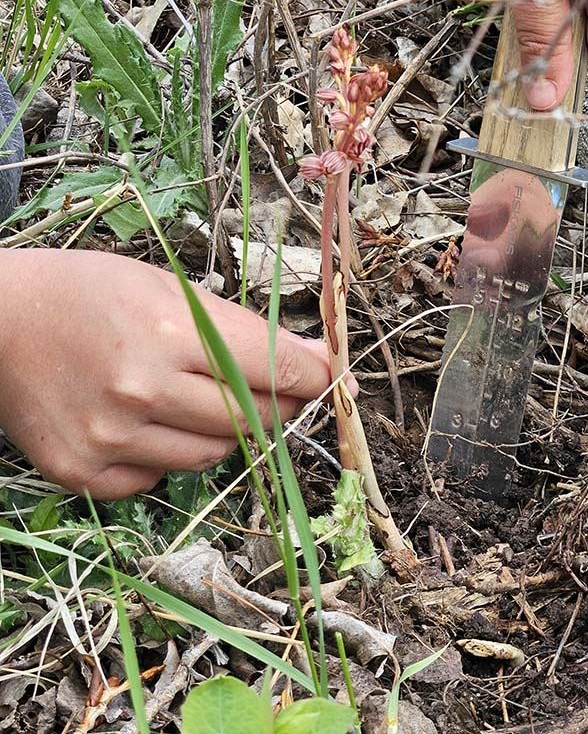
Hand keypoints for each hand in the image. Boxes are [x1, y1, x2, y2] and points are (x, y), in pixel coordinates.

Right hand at [0, 250, 336, 498]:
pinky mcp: (82, 473)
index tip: (324, 376)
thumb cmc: (87, 292)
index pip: (274, 368)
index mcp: (169, 331)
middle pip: (252, 421)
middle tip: (278, 390)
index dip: (312, 376)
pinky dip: (167, 457)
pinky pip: (157, 481)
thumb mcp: (166, 286)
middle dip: (279, 406)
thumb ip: (240, 327)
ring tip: (201, 398)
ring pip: (211, 458)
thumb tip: (313, 360)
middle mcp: (142, 390)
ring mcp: (110, 438)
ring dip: (225, 433)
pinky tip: (150, 422)